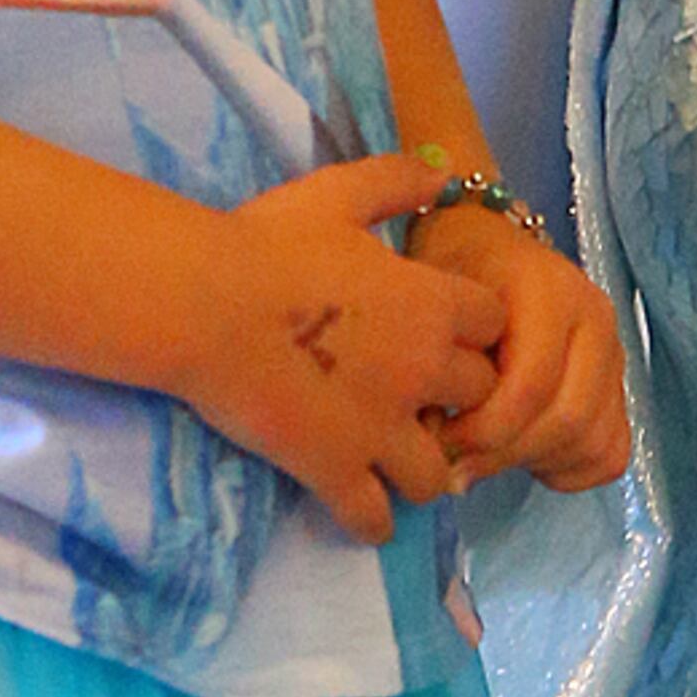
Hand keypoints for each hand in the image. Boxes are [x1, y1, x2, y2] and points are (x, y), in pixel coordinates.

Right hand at [180, 157, 505, 542]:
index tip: (448, 333)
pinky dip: (374, 521)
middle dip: (460, 402)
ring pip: (439, 474)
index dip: (475, 331)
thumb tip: (442, 174)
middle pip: (480, 400)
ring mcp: (381, 429)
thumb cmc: (265, 243)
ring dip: (425, 471)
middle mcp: (421, 371)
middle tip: (428, 402)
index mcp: (430, 303)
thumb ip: (395, 181)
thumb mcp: (336, 194)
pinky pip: (375, 518)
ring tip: (401, 466)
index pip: (496, 326)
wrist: (200, 303)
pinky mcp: (334, 469)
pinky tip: (366, 515)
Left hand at [408, 199, 634, 490]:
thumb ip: (442, 366)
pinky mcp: (620, 389)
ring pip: (592, 442)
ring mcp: (615, 357)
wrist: (488, 249)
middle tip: (457, 461)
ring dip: (533, 462)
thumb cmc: (454, 274)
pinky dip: (567, 469)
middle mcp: (596, 321)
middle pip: (568, 421)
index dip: (483, 431)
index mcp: (551, 292)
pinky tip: (523, 453)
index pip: (531, 386)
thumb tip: (438, 449)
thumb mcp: (437, 303)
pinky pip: (609, 454)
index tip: (436, 440)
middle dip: (506, 454)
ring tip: (486, 456)